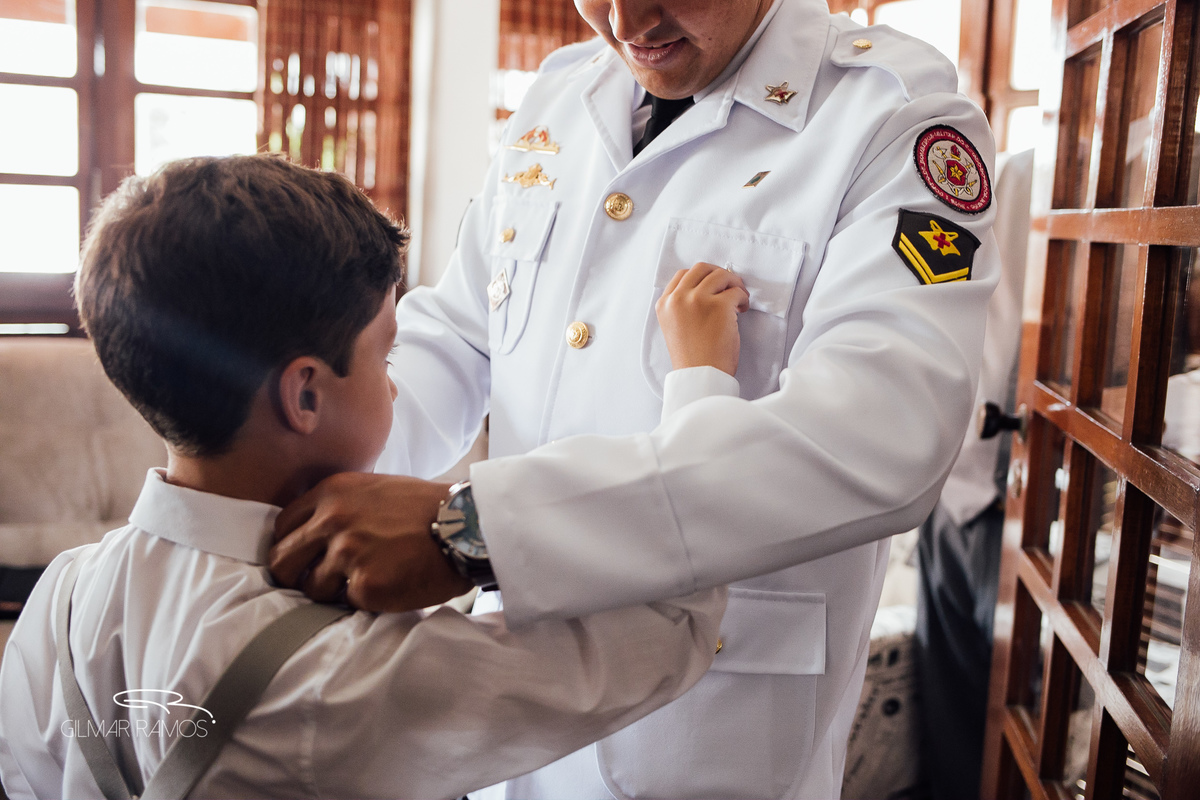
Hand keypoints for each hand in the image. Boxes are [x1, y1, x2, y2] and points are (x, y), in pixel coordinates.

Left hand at [269, 472, 472, 611]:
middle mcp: (332, 520)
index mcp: (332, 493)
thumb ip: (339, 507)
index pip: (282, 528)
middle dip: (295, 577)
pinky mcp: (366, 586)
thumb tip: (311, 537)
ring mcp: (347, 554)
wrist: (468, 525)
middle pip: (282, 562)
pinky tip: (390, 586)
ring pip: (312, 589)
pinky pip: (348, 604)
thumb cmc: (428, 508)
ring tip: (367, 581)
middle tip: (319, 582)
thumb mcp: (375, 489)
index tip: (306, 558)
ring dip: (334, 592)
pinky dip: (365, 601)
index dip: (293, 547)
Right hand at [655, 262, 749, 375]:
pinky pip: (736, 292)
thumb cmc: (693, 358)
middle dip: (719, 274)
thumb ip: (681, 306)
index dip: (702, 277)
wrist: (700, 377)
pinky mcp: (718, 306)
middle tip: (730, 286)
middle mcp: (678, 299)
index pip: (682, 275)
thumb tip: (706, 289)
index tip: (713, 285)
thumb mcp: (675, 327)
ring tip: (739, 299)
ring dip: (734, 284)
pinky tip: (742, 310)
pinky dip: (743, 298)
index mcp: (665, 304)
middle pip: (701, 268)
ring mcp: (697, 300)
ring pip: (721, 275)